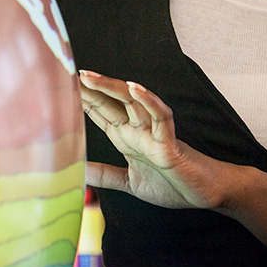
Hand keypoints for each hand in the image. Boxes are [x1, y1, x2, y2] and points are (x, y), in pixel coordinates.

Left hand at [78, 70, 231, 210]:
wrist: (205, 194)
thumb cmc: (173, 185)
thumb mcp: (129, 182)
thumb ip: (105, 175)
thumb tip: (78, 171)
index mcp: (127, 138)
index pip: (100, 113)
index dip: (82, 99)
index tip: (62, 85)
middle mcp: (138, 130)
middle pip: (111, 102)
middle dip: (90, 89)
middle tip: (68, 72)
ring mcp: (153, 134)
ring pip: (132, 103)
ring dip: (112, 88)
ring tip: (91, 77)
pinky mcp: (170, 143)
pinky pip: (161, 117)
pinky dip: (149, 102)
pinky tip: (135, 89)